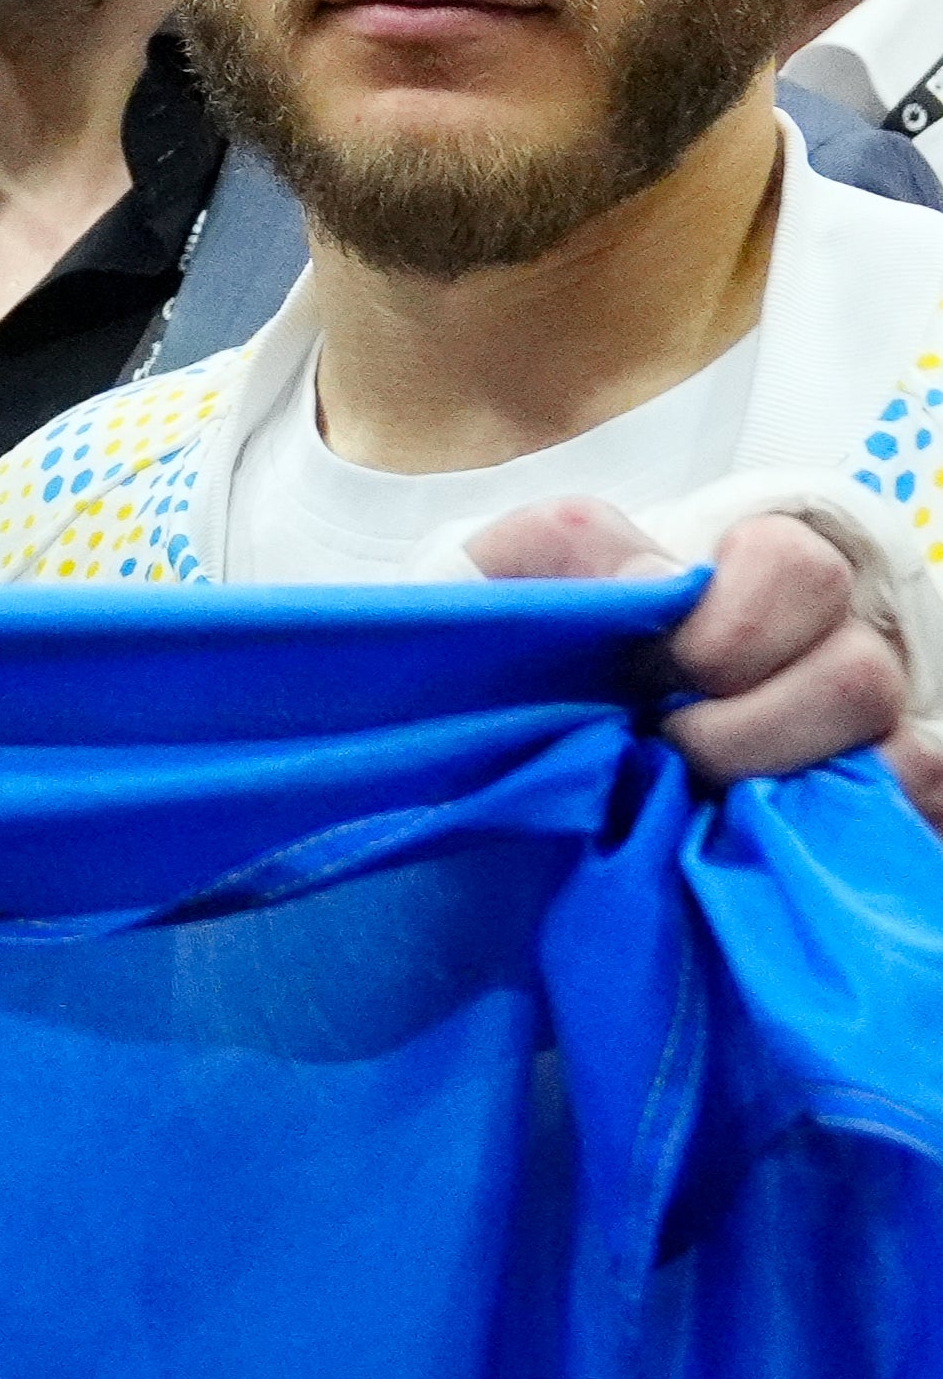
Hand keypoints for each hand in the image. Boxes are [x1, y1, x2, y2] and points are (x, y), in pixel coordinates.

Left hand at [468, 496, 942, 832]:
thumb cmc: (510, 651)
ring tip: (701, 796)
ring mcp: (848, 738)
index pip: (798, 565)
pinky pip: (926, 810)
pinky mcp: (858, 813)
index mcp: (743, 581)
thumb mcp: (506, 574)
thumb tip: (667, 582)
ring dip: (791, 781)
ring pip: (905, 751)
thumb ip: (575, 544)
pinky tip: (772, 835)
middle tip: (669, 744)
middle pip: (861, 671)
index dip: (737, 623)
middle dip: (753, 721)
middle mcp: (815, 653)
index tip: (661, 666)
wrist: (481, 750)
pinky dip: (868, 826)